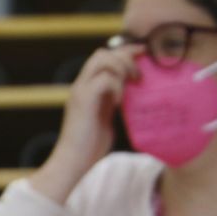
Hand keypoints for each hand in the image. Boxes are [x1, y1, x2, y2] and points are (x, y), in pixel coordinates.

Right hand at [30, 45, 137, 204]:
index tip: (144, 55)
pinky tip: (120, 102)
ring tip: (132, 84)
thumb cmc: (89, 147)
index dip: (125, 52)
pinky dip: (117, 86)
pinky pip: (104, 79)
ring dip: (122, 67)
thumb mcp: (106, 118)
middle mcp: (81, 85)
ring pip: (101, 59)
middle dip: (125, 56)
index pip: (104, 58)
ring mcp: (80, 90)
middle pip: (102, 52)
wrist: (72, 162)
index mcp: (87, 88)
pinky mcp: (83, 100)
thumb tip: (132, 96)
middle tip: (140, 74)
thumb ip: (113, 103)